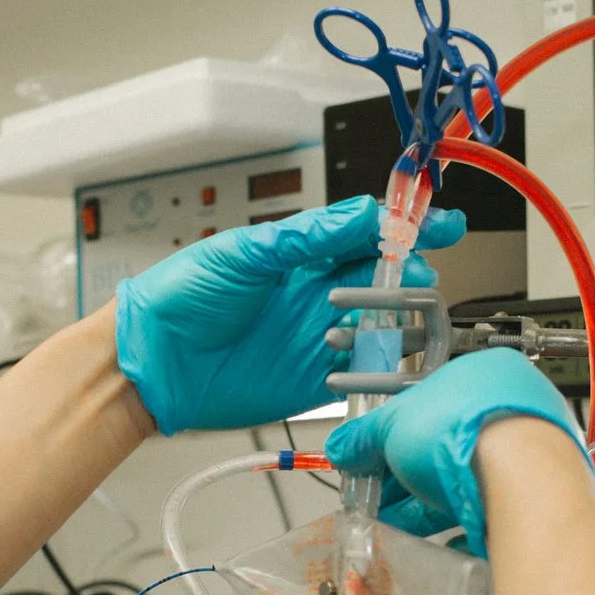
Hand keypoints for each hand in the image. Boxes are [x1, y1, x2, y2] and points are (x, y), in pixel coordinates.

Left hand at [113, 196, 464, 433]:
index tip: (443, 224)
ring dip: (403, 320)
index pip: (368, 233)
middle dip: (412, 274)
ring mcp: (320, 336)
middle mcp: (318, 292)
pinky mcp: (316, 380)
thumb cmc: (182, 296)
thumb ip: (305, 237)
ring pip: (383, 325)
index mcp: (302, 253)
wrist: (151, 361)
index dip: (408, 228)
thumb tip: (362, 214)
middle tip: (420, 275)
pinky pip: (363, 373)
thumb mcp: (244, 253)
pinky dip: (385, 369)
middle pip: (386, 278)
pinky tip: (400, 362)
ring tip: (412, 317)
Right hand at [323, 350, 583, 556]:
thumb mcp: (392, 427)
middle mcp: (512, 407)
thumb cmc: (464, 433)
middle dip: (405, 474)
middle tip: (376, 495)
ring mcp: (529, 449)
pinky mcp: (533, 491)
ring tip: (393, 522)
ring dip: (425, 502)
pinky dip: (459, 521)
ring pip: (465, 477)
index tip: (372, 458)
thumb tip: (343, 446)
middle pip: (445, 443)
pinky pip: (487, 504)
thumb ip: (363, 437)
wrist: (519, 480)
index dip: (394, 434)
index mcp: (483, 373)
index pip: (428, 402)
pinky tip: (437, 538)